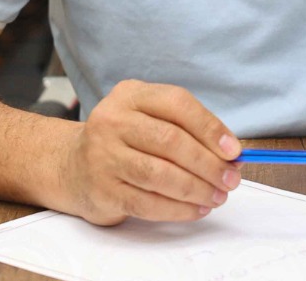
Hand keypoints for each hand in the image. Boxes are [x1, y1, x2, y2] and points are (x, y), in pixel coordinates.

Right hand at [54, 79, 242, 225]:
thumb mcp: (148, 117)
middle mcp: (112, 120)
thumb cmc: (124, 140)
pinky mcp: (101, 190)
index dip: (210, 127)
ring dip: (196, 189)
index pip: (177, 104)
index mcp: (130, 95)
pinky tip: (196, 210)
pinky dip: (178, 210)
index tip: (234, 150)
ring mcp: (102, 156)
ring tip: (217, 197)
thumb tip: (231, 152)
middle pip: (170, 141)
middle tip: (230, 179)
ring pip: (160, 175)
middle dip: (208, 164)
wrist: (70, 166)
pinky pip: (147, 203)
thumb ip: (186, 128)